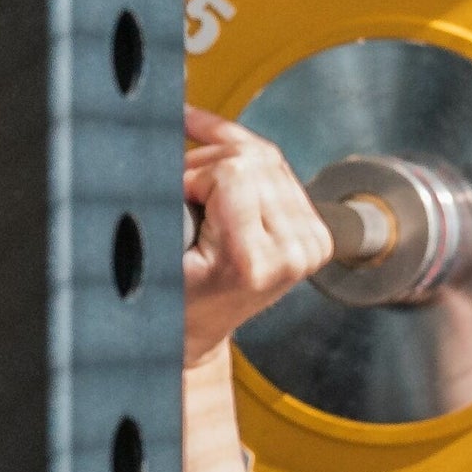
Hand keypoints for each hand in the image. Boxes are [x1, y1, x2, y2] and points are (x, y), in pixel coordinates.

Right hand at [184, 104, 332, 367]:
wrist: (199, 327)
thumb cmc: (173, 301)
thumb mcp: (159, 257)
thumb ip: (168, 207)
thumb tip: (165, 151)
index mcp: (254, 260)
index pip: (232, 173)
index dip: (194, 174)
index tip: (174, 195)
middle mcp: (293, 251)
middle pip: (254, 159)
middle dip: (207, 162)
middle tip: (180, 186)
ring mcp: (308, 242)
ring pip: (267, 156)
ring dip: (224, 154)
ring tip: (194, 173)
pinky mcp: (312, 231)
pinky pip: (279, 168)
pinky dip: (245, 154)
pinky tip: (216, 144)